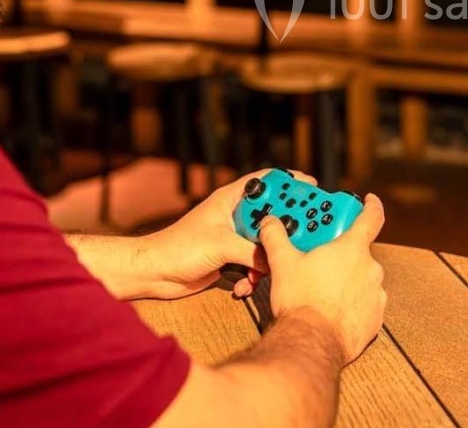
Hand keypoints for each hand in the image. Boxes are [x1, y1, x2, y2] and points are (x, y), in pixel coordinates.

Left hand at [136, 170, 316, 299]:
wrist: (155, 274)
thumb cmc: (179, 248)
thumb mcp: (222, 246)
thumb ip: (253, 251)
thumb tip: (278, 259)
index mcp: (231, 199)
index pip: (266, 181)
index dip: (289, 182)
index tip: (312, 188)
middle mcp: (235, 216)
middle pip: (271, 216)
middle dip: (285, 229)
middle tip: (303, 236)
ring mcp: (233, 237)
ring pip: (264, 244)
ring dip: (266, 260)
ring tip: (263, 272)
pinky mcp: (230, 258)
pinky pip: (253, 264)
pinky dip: (252, 276)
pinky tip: (242, 286)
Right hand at [259, 194, 386, 363]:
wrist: (311, 342)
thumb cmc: (301, 300)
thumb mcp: (282, 263)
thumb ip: (276, 237)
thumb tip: (270, 223)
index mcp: (352, 248)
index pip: (371, 217)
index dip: (371, 206)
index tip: (369, 201)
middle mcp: (371, 268)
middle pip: (360, 253)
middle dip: (343, 255)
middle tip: (322, 261)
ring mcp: (376, 294)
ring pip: (363, 279)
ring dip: (348, 281)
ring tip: (324, 290)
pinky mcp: (375, 318)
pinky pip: (366, 304)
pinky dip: (353, 304)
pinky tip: (333, 310)